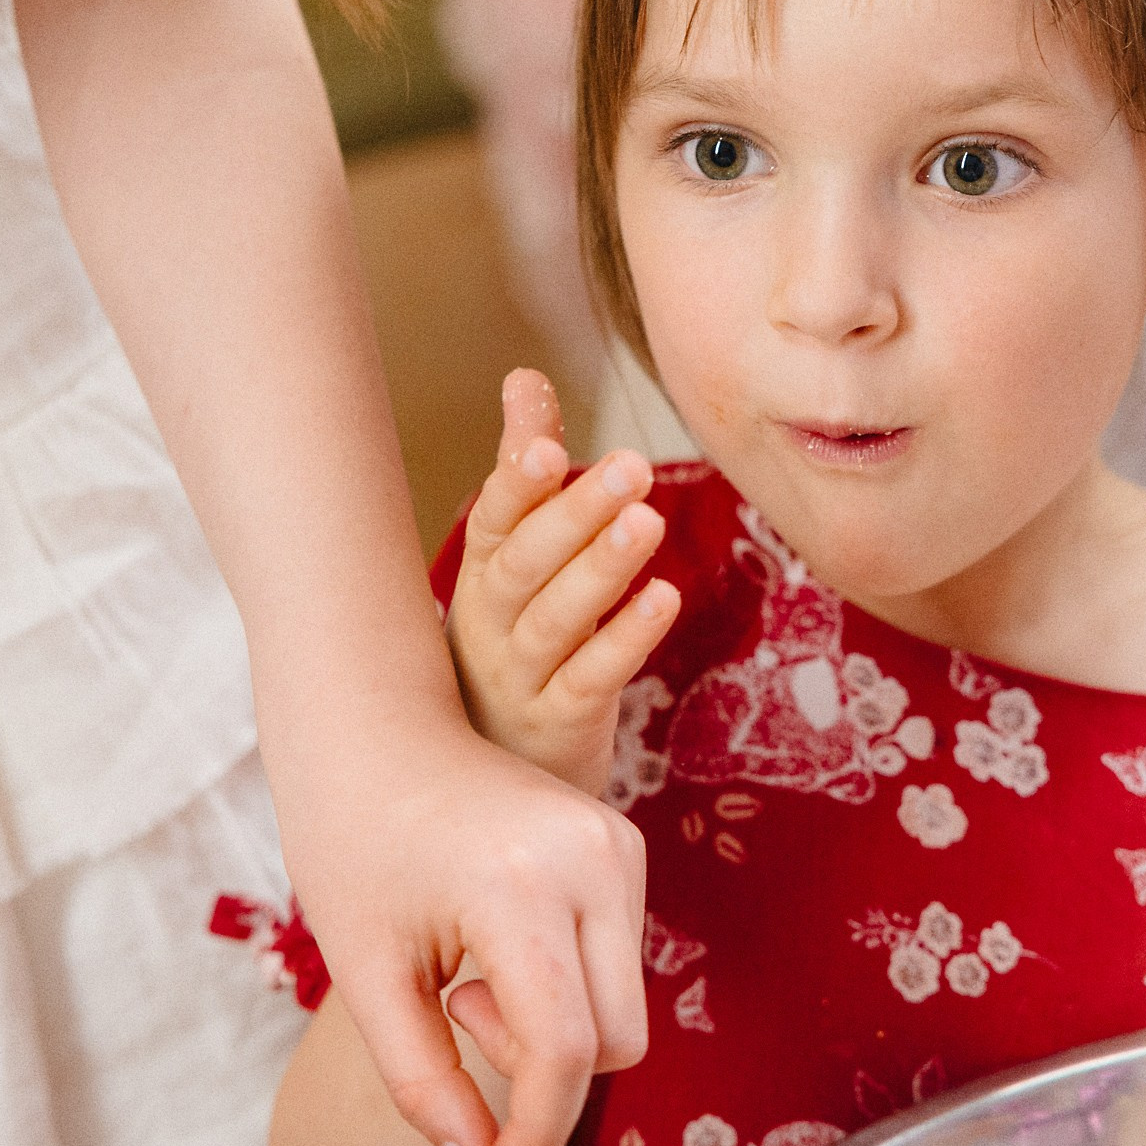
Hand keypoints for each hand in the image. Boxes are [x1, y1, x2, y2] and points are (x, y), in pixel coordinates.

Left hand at [292, 712, 651, 1145]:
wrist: (373, 731)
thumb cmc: (352, 841)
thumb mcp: (367, 975)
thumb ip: (423, 1082)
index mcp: (520, 884)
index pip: (564, 1052)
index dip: (532, 1136)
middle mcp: (592, 858)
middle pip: (614, 1041)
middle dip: (541, 1073)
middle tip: (455, 1015)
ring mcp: (618, 844)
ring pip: (624, 1009)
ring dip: (553, 1028)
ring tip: (468, 974)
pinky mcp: (625, 845)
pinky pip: (619, 964)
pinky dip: (567, 988)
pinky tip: (498, 946)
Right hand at [447, 369, 680, 794]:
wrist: (495, 768)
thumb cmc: (511, 640)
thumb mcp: (515, 557)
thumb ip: (526, 471)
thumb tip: (524, 377)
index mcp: (481, 574)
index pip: (494, 520)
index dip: (517, 482)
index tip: (548, 443)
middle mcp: (489, 623)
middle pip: (527, 563)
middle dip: (576, 512)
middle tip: (632, 465)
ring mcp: (520, 678)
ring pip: (556, 621)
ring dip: (603, 570)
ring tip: (649, 522)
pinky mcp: (560, 723)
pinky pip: (591, 679)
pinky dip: (625, 639)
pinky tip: (664, 599)